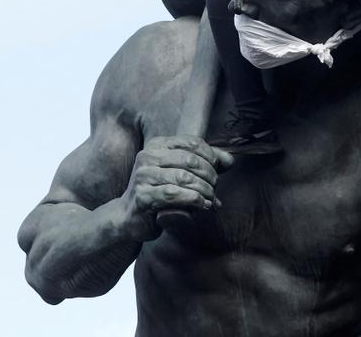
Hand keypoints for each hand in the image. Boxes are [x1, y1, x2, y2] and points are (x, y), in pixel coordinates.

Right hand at [119, 136, 233, 241]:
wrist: (130, 217)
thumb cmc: (160, 192)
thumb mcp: (183, 173)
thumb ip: (207, 163)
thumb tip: (230, 160)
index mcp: (158, 145)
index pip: (192, 143)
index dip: (211, 156)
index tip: (218, 170)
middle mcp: (147, 156)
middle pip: (190, 160)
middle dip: (209, 175)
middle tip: (214, 188)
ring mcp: (142, 176)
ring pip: (184, 178)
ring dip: (204, 190)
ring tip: (211, 199)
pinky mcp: (142, 196)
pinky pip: (175, 194)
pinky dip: (194, 200)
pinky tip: (202, 205)